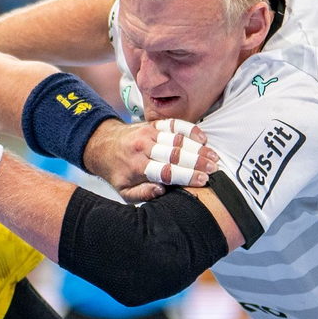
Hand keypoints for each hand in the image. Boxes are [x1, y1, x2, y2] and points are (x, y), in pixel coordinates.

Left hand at [83, 118, 218, 202]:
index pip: (166, 172)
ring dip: (198, 147)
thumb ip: (142, 194)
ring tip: (213, 156)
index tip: (203, 180)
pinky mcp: (152, 124)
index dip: (187, 176)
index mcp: (137, 167)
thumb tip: (161, 191)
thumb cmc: (117, 172)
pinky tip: (202, 137)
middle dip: (198, 161)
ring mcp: (148, 134)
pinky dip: (189, 129)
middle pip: (176, 154)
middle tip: (214, 168)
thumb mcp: (123, 191)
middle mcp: (143, 148)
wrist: (102, 145)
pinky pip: (173, 124)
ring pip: (177, 139)